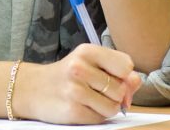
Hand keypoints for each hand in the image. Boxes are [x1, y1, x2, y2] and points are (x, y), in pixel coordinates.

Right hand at [15, 44, 141, 123]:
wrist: (33, 89)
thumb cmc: (68, 75)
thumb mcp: (91, 63)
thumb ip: (118, 70)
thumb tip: (136, 83)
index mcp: (88, 51)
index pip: (126, 66)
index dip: (124, 75)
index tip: (113, 76)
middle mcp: (80, 68)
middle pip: (121, 89)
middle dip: (115, 94)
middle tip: (98, 90)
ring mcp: (75, 90)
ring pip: (113, 107)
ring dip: (107, 107)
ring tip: (91, 100)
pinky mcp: (72, 110)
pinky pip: (100, 118)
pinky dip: (96, 116)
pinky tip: (83, 107)